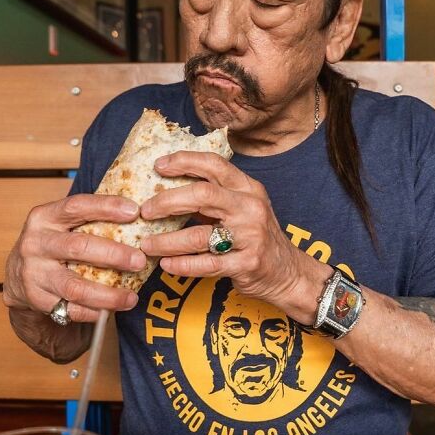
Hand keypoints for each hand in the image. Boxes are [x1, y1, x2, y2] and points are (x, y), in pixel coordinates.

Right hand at [3, 194, 146, 322]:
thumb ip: (90, 219)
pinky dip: (94, 312)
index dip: (105, 207)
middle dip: (114, 254)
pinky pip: (71, 309)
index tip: (134, 211)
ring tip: (132, 297)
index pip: (76, 206)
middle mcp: (36, 243)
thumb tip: (140, 214)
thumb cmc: (54, 244)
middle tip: (140, 260)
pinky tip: (112, 310)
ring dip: (108, 294)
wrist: (18, 275)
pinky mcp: (36, 298)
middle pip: (79, 247)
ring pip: (75, 286)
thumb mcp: (62, 224)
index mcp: (45, 217)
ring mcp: (34, 273)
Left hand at [139, 151, 328, 320]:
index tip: (158, 166)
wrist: (288, 272)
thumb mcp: (242, 208)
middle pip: (203, 195)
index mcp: (248, 188)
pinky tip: (166, 265)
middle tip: (145, 210)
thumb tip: (166, 185)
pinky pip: (207, 264)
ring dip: (167, 241)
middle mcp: (250, 208)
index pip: (215, 165)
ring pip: (199, 235)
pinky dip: (183, 265)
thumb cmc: (255, 237)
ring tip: (146, 244)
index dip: (185, 161)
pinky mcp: (247, 264)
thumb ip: (213, 196)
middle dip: (168, 201)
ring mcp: (250, 236)